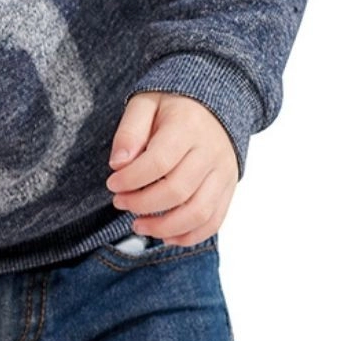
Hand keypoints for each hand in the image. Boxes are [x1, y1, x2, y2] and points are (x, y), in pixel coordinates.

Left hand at [108, 92, 238, 244]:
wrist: (217, 103)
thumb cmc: (173, 106)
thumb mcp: (145, 104)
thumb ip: (129, 132)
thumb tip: (118, 164)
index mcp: (188, 128)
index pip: (158, 162)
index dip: (130, 179)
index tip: (112, 183)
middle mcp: (211, 152)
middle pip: (177, 191)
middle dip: (141, 204)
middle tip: (120, 202)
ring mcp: (224, 173)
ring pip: (198, 212)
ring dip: (163, 227)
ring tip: (138, 225)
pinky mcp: (229, 188)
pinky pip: (214, 220)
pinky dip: (190, 236)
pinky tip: (166, 236)